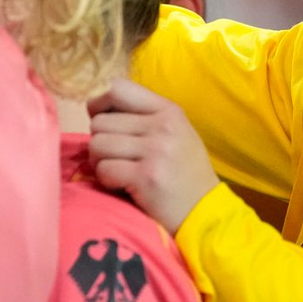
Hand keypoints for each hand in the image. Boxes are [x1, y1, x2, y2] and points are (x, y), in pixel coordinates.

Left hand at [88, 78, 219, 232]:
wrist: (207, 214)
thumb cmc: (183, 173)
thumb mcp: (173, 133)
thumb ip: (141, 116)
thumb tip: (95, 109)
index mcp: (168, 110)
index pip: (116, 87)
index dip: (99, 104)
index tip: (104, 123)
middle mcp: (163, 126)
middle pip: (100, 122)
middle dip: (100, 142)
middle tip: (117, 158)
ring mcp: (156, 151)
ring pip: (97, 144)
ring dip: (100, 162)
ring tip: (120, 171)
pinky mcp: (146, 177)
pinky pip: (104, 169)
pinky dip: (106, 181)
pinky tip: (124, 186)